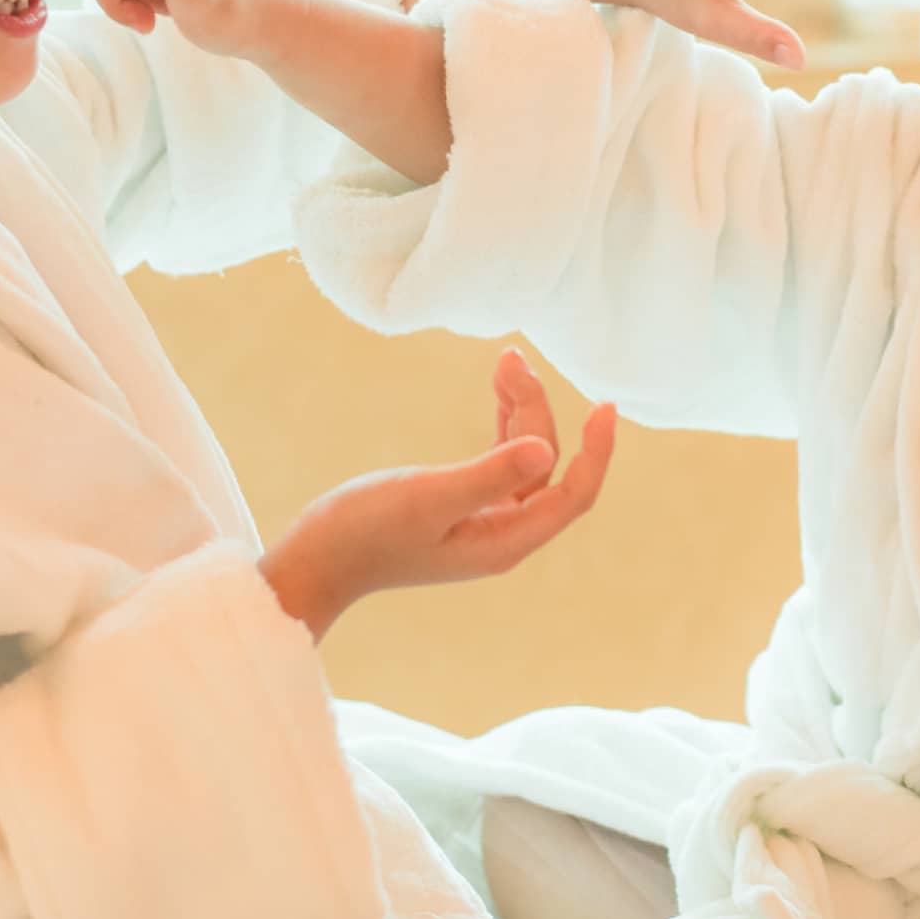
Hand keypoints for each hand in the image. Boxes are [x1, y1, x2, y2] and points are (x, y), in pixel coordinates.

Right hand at [260, 349, 615, 637]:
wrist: (315, 561)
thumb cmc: (364, 532)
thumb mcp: (428, 496)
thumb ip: (488, 474)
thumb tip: (546, 450)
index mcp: (505, 541)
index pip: (573, 495)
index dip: (596, 452)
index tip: (605, 406)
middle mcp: (502, 536)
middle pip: (545, 467)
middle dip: (536, 409)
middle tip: (509, 357)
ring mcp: (482, 523)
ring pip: (523, 459)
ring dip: (520, 411)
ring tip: (505, 361)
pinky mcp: (459, 509)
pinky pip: (500, 462)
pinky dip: (503, 426)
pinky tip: (499, 395)